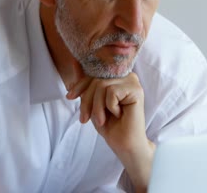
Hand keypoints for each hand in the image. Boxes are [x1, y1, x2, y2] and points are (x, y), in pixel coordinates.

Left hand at [66, 70, 153, 192]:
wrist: (124, 144)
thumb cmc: (110, 124)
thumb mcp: (92, 101)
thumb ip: (86, 83)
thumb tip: (74, 62)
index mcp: (117, 76)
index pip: (94, 73)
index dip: (80, 85)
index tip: (70, 97)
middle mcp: (127, 75)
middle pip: (97, 79)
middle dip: (87, 100)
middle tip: (85, 118)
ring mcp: (133, 82)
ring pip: (102, 85)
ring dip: (97, 106)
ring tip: (102, 120)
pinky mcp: (136, 90)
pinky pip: (112, 92)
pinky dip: (110, 107)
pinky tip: (118, 114)